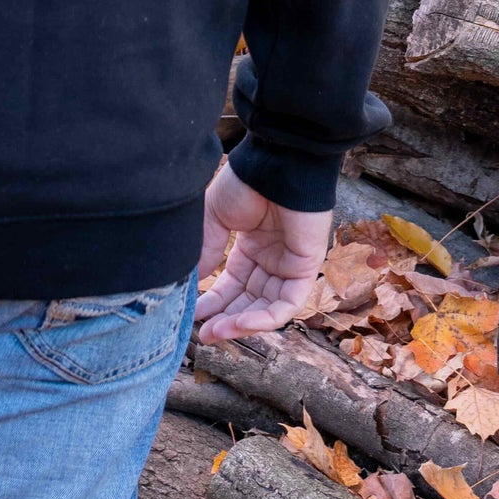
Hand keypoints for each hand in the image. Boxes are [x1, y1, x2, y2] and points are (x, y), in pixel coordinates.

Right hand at [193, 162, 330, 343]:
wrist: (276, 163)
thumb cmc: (246, 182)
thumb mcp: (214, 218)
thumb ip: (206, 250)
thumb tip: (194, 282)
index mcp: (251, 246)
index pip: (232, 284)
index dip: (213, 302)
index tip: (191, 317)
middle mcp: (271, 259)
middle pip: (248, 300)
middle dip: (225, 318)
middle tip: (202, 334)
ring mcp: (289, 265)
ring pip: (266, 307)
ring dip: (241, 323)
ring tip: (215, 332)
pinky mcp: (307, 268)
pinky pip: (287, 304)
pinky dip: (265, 318)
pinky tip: (239, 322)